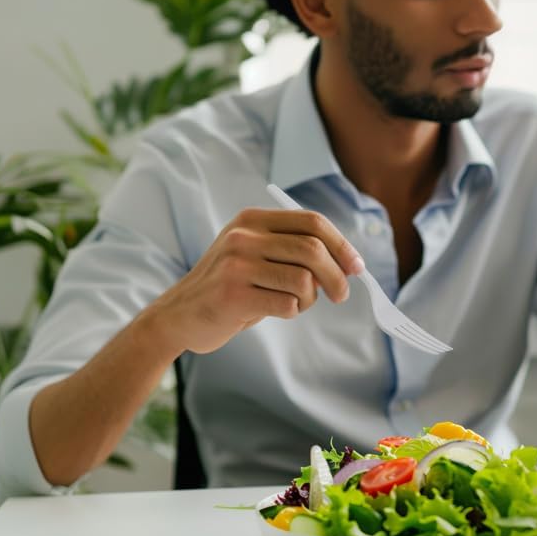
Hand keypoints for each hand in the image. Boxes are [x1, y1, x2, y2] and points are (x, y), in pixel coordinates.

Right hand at [150, 207, 363, 355]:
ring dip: (310, 299)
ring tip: (294, 304)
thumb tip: (349, 263)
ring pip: (304, 280)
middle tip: (341, 295)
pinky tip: (275, 311)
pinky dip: (292, 311)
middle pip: (314, 250)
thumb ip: (293, 251)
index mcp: (252, 220)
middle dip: (337, 276)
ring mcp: (237, 265)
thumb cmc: (230, 287)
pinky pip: (287, 304)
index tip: (356, 267)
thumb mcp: (256, 255)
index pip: (312, 222)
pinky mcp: (233, 295)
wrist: (180, 315)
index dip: (342, 245)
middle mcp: (244, 237)